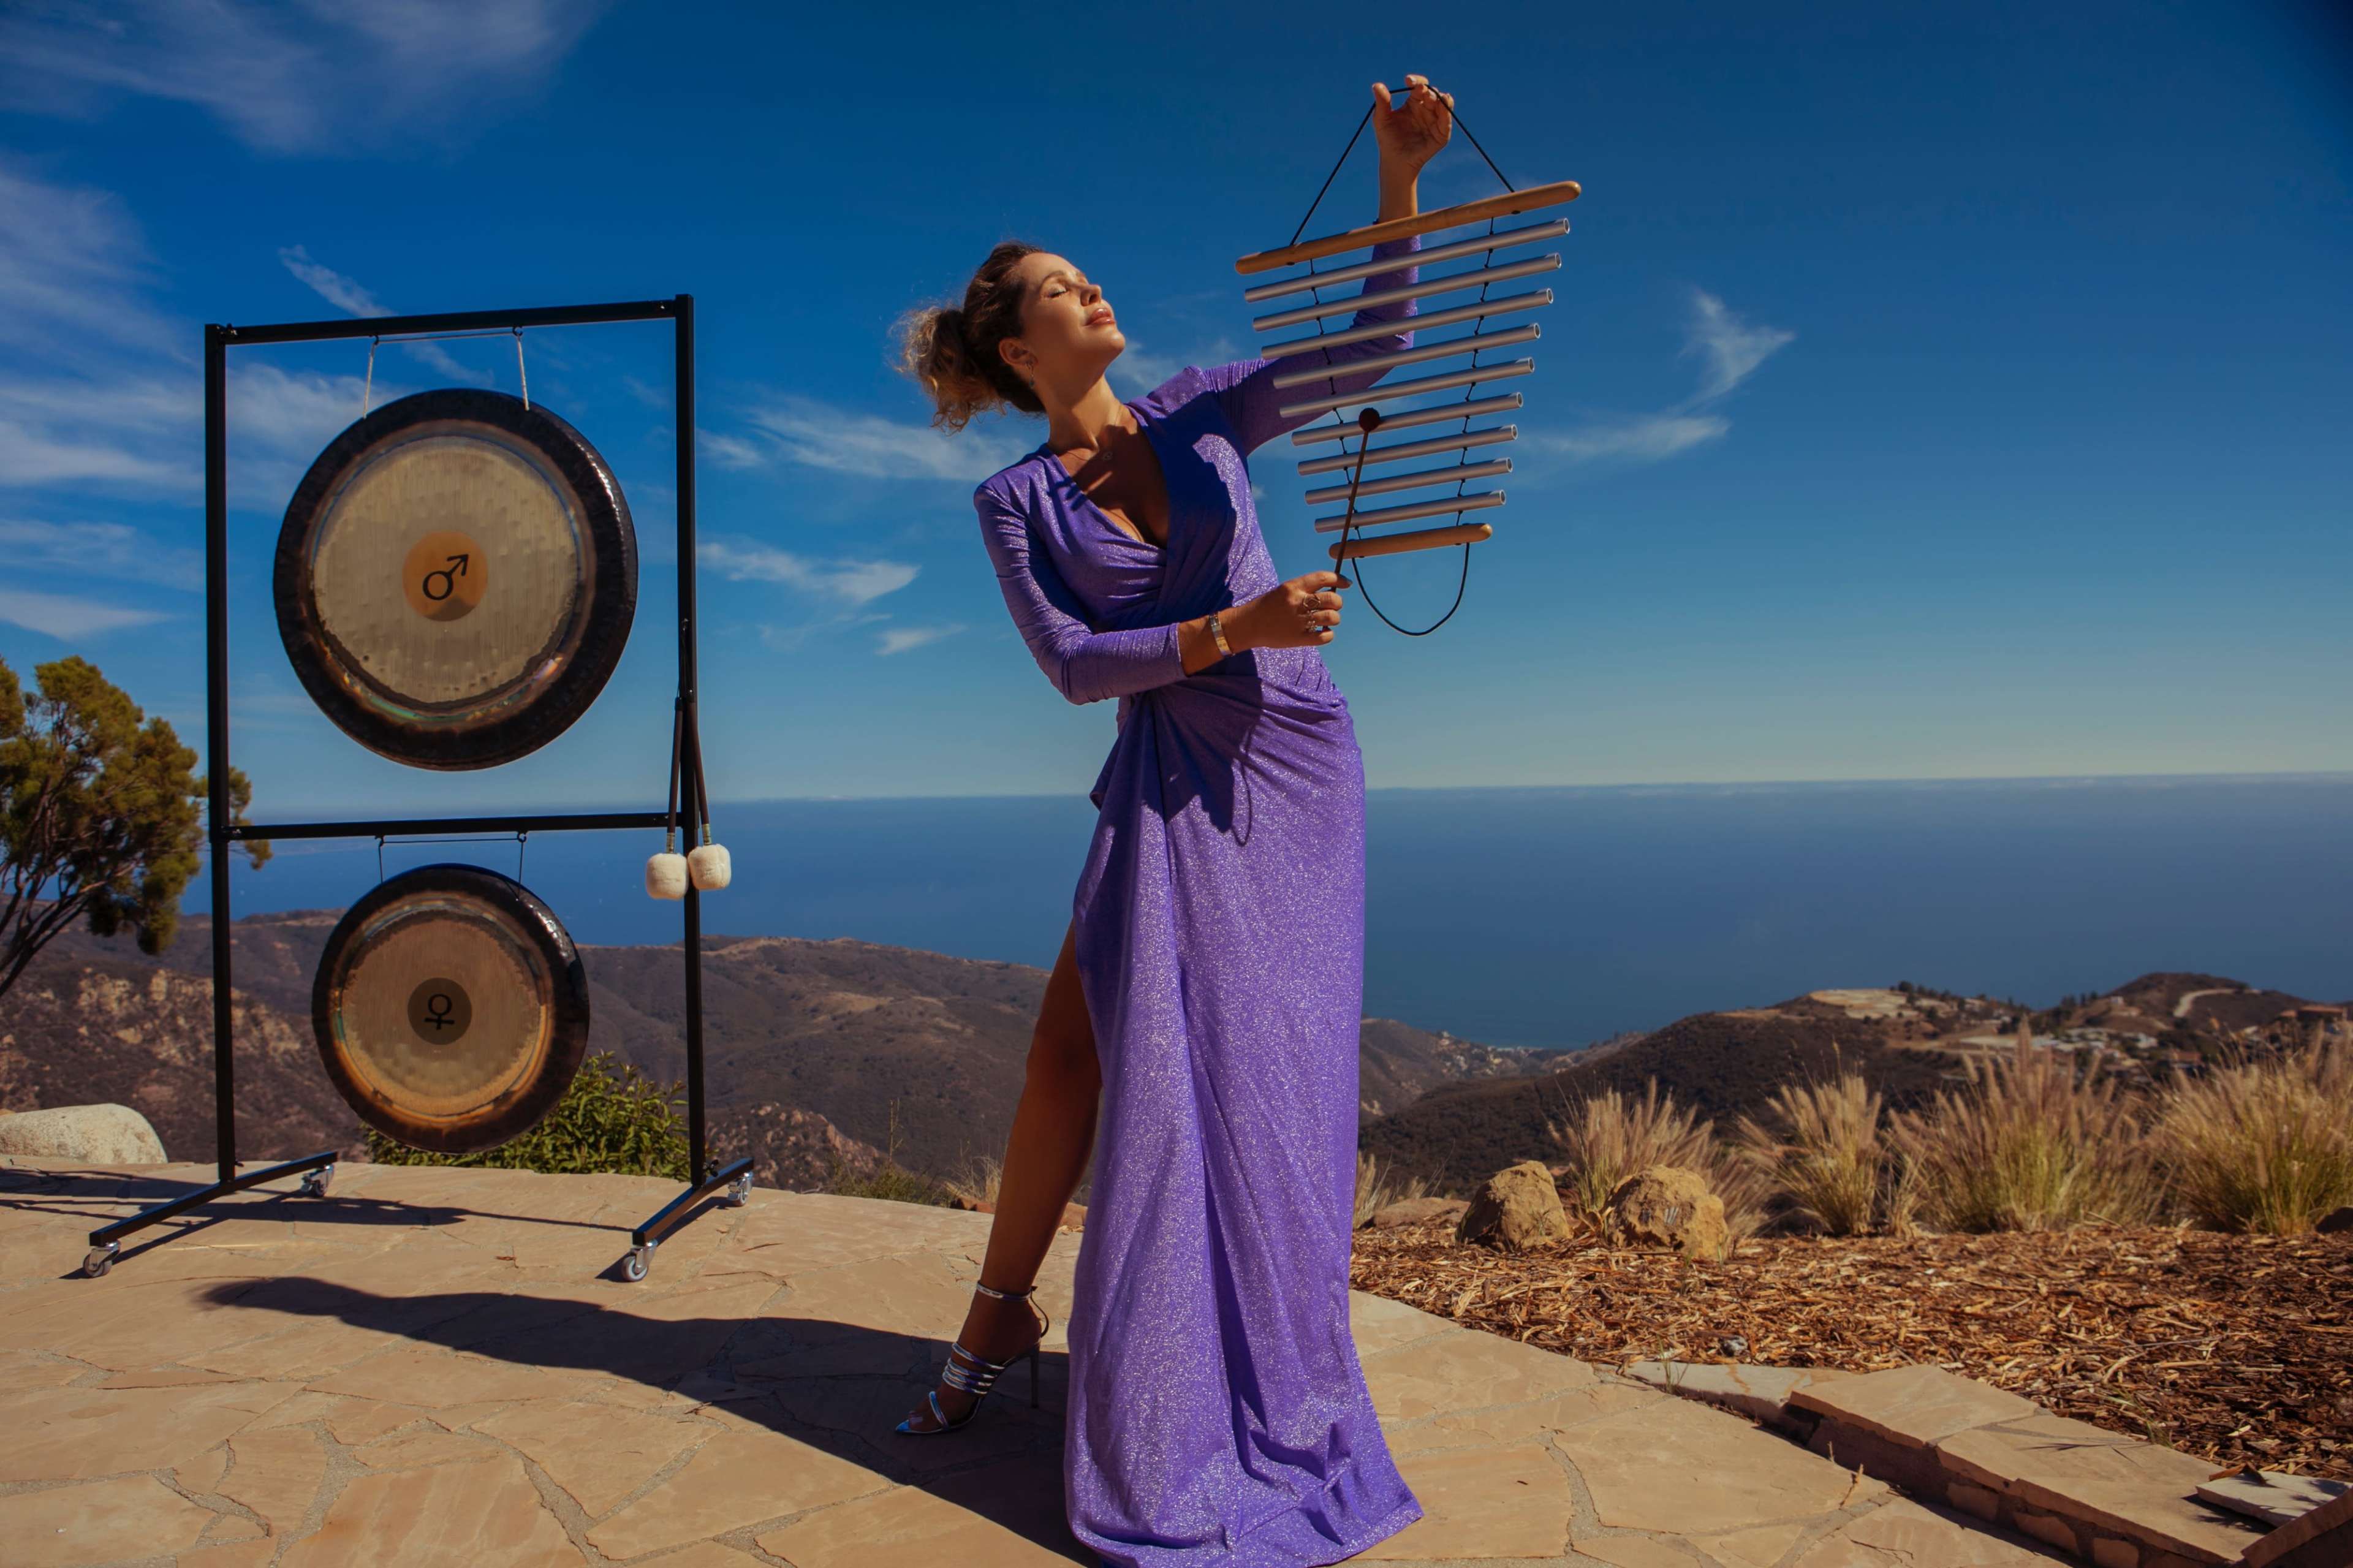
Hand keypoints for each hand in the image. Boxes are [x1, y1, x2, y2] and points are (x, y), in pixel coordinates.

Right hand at [1233, 570, 1350, 649]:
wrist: (1247, 625)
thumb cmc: (1266, 606)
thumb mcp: (1283, 591)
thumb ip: (1304, 590)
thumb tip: (1330, 590)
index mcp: (1293, 587)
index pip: (1324, 578)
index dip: (1339, 579)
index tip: (1346, 583)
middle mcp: (1297, 602)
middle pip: (1332, 598)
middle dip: (1338, 602)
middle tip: (1334, 606)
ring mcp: (1299, 621)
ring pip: (1332, 617)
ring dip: (1334, 618)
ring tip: (1327, 620)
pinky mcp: (1298, 638)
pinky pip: (1324, 636)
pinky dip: (1328, 634)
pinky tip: (1323, 632)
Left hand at [1370, 74, 1451, 179]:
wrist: (1395, 161)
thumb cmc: (1388, 139)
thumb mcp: (1382, 119)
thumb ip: (1382, 102)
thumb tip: (1376, 85)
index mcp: (1414, 102)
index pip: (1419, 86)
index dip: (1415, 81)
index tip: (1408, 80)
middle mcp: (1426, 109)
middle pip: (1432, 93)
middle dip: (1428, 90)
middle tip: (1420, 90)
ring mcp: (1435, 120)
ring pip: (1444, 103)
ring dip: (1441, 98)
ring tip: (1436, 96)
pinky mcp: (1441, 134)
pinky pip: (1446, 120)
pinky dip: (1446, 112)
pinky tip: (1444, 104)